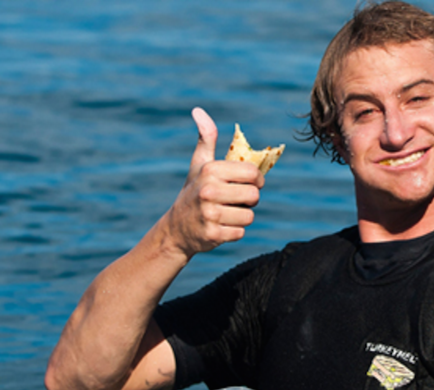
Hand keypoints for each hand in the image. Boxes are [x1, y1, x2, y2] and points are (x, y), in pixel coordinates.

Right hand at [162, 107, 264, 256]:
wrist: (176, 229)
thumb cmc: (193, 191)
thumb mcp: (199, 164)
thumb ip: (206, 138)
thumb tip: (198, 110)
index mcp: (210, 170)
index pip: (252, 173)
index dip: (257, 180)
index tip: (251, 183)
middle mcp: (209, 191)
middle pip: (254, 196)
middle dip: (249, 200)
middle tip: (234, 200)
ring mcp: (209, 214)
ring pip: (249, 216)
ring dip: (241, 217)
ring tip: (225, 214)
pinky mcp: (212, 234)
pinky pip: (240, 233)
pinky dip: (233, 232)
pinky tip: (219, 227)